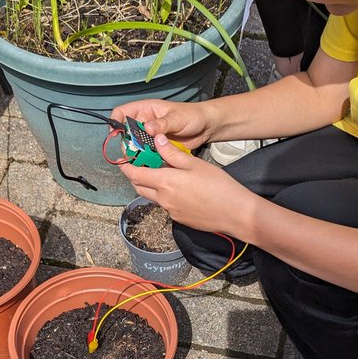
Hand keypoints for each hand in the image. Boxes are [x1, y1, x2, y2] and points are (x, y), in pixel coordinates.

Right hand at [110, 98, 214, 150]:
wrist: (206, 127)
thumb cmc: (192, 116)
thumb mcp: (177, 118)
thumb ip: (162, 124)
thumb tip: (147, 128)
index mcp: (146, 110)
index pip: (122, 112)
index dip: (116, 122)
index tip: (116, 133)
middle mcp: (145, 123)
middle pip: (126, 133)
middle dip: (128, 143)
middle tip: (133, 152)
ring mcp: (150, 136)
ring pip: (135, 146)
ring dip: (137, 154)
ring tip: (143, 160)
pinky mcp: (156, 148)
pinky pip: (146, 155)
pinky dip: (146, 160)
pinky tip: (150, 164)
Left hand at [119, 136, 256, 236]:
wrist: (234, 212)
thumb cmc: (218, 186)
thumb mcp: (194, 164)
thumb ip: (172, 153)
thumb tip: (157, 140)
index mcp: (165, 182)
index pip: (135, 174)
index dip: (126, 167)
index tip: (123, 160)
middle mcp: (163, 199)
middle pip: (139, 187)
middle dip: (135, 176)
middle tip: (139, 165)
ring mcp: (170, 211)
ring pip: (152, 197)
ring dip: (150, 186)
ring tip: (160, 174)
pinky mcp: (178, 218)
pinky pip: (165, 205)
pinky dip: (164, 195)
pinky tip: (178, 189)